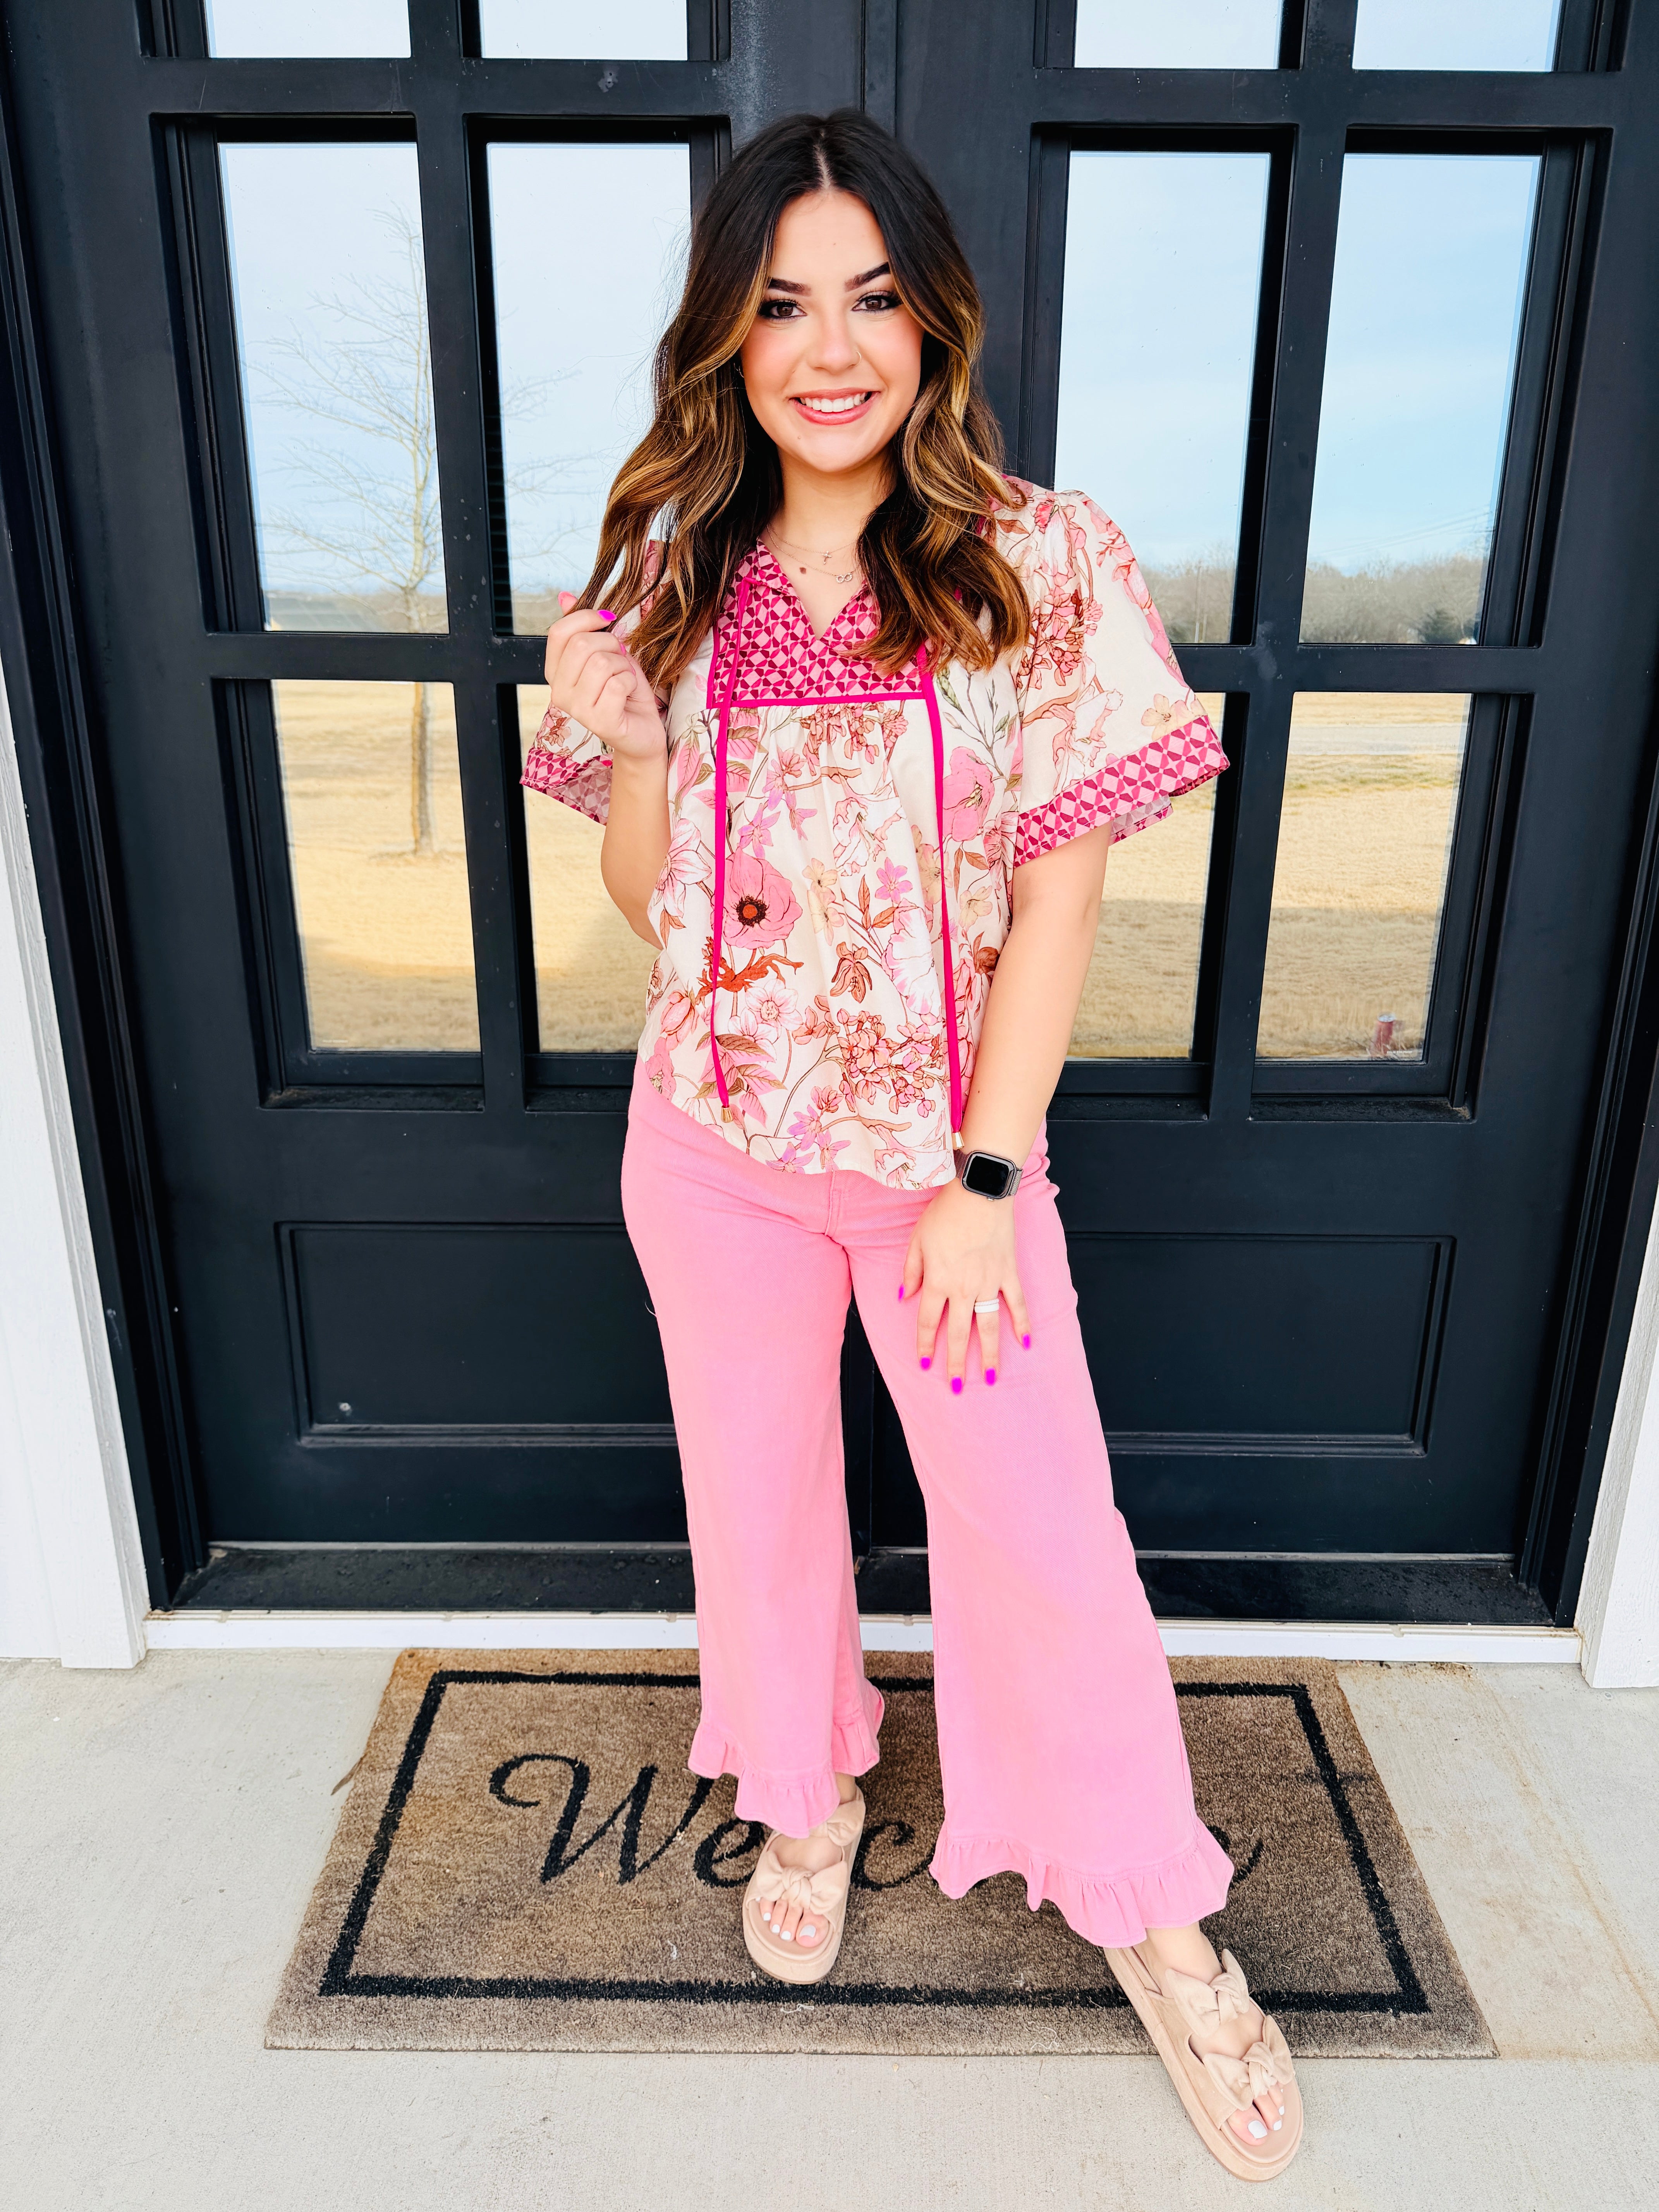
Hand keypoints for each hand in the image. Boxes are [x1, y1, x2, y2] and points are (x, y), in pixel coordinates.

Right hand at [545, 591, 665, 764]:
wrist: (642, 731)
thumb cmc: (624, 692)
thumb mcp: (606, 653)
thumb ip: (585, 629)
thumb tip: (565, 597)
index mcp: (556, 673)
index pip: (559, 632)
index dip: (586, 617)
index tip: (607, 620)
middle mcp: (559, 692)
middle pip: (581, 645)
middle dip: (611, 644)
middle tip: (620, 660)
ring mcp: (576, 709)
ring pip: (601, 663)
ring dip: (623, 666)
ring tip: (624, 680)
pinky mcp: (598, 721)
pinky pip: (617, 683)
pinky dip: (630, 683)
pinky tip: (628, 695)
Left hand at [902, 1177, 1030, 1389]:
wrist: (979, 1191)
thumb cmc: (944, 1213)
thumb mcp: (916, 1240)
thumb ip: (910, 1271)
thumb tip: (904, 1297)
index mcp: (938, 1281)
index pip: (927, 1321)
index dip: (925, 1345)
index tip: (925, 1365)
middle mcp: (963, 1288)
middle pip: (958, 1333)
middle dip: (956, 1363)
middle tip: (956, 1387)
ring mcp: (989, 1283)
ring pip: (988, 1326)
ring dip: (989, 1355)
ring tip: (989, 1378)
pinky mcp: (1008, 1273)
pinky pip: (1017, 1303)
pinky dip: (1022, 1323)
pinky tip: (1024, 1343)